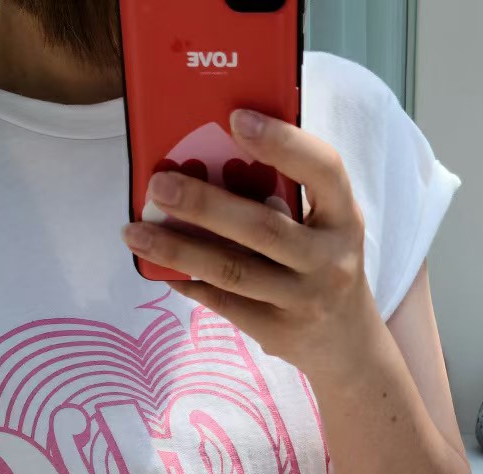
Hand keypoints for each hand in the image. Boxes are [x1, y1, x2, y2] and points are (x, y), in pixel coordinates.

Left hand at [121, 108, 380, 385]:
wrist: (347, 345)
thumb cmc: (325, 264)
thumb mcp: (327, 225)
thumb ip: (289, 194)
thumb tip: (215, 155)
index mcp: (344, 216)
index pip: (323, 169)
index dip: (283, 143)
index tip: (236, 118)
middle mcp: (330, 260)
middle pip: (263, 229)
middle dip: (205, 205)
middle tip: (158, 185)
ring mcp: (304, 300)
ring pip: (234, 271)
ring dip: (179, 250)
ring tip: (135, 232)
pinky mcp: (279, 332)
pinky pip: (226, 305)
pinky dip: (189, 284)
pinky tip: (159, 268)